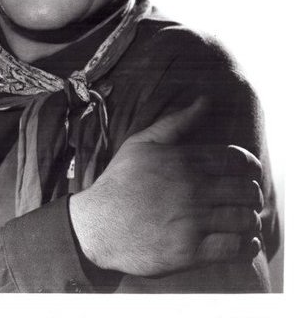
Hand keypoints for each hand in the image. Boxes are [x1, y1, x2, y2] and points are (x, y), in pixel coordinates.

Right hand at [69, 98, 262, 276]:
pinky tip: (241, 242)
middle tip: (246, 200)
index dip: (250, 168)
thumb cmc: (120, 182)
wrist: (96, 224)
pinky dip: (245, 246)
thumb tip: (206, 99)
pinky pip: (234, 249)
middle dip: (252, 195)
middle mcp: (190, 188)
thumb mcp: (142, 142)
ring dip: (249, 220)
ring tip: (242, 220)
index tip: (248, 176)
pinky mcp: (189, 251)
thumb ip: (177, 121)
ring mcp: (191, 220)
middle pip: (246, 190)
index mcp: (183, 160)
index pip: (237, 161)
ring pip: (244, 219)